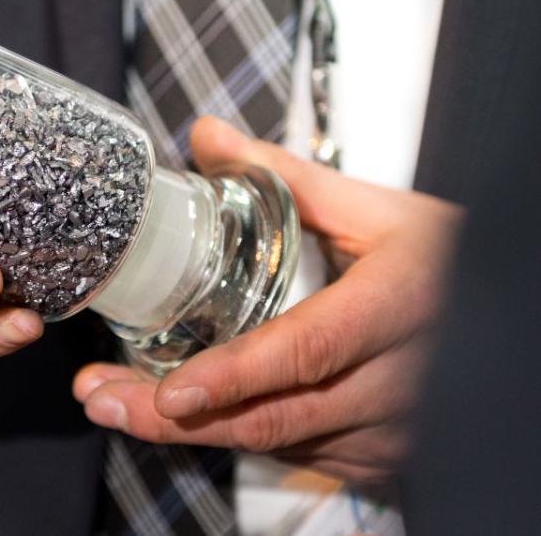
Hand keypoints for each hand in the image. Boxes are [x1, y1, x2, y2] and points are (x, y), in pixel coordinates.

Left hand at [73, 117, 462, 482]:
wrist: (493, 309)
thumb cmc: (439, 258)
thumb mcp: (374, 210)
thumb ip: (283, 176)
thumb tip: (206, 137)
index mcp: (394, 308)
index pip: (307, 351)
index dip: (235, 376)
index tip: (168, 392)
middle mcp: (397, 384)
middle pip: (274, 417)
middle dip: (176, 419)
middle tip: (100, 398)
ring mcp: (390, 431)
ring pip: (277, 443)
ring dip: (192, 433)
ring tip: (117, 403)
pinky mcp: (380, 456)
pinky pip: (297, 455)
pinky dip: (237, 435)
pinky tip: (184, 416)